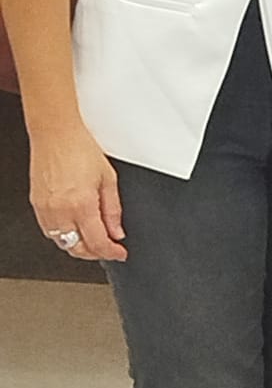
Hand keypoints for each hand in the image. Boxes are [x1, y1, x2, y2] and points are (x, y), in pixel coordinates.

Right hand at [31, 124, 127, 261]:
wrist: (55, 133)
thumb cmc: (80, 148)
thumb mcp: (108, 178)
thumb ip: (113, 209)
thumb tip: (117, 231)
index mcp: (81, 204)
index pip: (98, 242)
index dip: (111, 252)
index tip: (119, 253)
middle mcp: (61, 211)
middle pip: (78, 248)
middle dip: (95, 253)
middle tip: (108, 248)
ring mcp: (46, 210)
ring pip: (62, 243)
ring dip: (79, 246)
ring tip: (93, 239)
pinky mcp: (36, 205)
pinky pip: (49, 231)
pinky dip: (63, 236)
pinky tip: (74, 228)